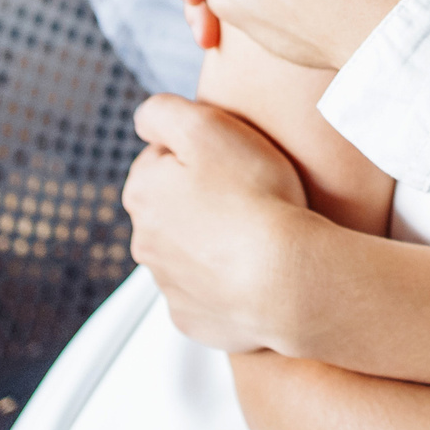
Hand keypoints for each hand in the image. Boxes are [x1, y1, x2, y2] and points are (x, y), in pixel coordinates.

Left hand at [125, 93, 327, 353]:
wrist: (287, 279)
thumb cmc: (254, 197)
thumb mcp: (208, 127)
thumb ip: (163, 112)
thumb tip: (144, 120)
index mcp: (143, 191)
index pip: (162, 157)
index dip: (201, 152)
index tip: (233, 160)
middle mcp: (143, 240)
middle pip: (173, 205)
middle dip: (202, 197)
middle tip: (250, 194)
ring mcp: (167, 284)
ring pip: (188, 249)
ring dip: (213, 239)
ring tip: (258, 234)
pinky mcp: (192, 317)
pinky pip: (206, 291)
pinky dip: (225, 280)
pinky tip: (254, 271)